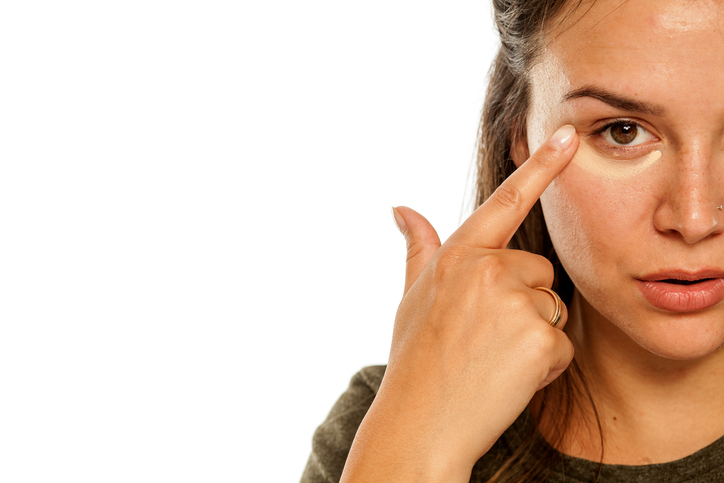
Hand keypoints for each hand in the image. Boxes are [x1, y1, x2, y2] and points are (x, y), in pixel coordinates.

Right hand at [341, 125, 578, 482]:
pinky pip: (561, 345)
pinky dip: (544, 365)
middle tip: (487, 339)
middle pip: (538, 270)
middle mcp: (485, 269)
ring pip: (552, 307)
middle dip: (524, 301)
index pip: (504, 202)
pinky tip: (509, 378)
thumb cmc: (417, 359)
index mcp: (457, 256)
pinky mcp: (538, 338)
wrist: (421, 424)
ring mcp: (512, 302)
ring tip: (494, 360)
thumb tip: (401, 208)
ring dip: (535, 335)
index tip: (565, 136)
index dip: (539, 168)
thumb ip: (419, 248)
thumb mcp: (413, 297)